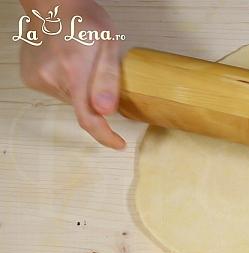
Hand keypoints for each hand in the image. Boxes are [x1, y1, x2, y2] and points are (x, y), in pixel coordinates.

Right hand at [19, 1, 124, 148]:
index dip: (104, 135)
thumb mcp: (110, 45)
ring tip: (81, 63)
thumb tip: (106, 111)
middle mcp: (51, 77)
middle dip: (95, 99)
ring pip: (69, 100)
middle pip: (81, 107)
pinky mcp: (30, 78)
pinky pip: (57, 91)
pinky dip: (67, 84)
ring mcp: (37, 78)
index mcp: (74, 70)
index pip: (88, 117)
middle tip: (99, 72)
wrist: (55, 6)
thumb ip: (108, 79)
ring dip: (80, 90)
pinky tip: (67, 64)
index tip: (118, 144)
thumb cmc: (86, 21)